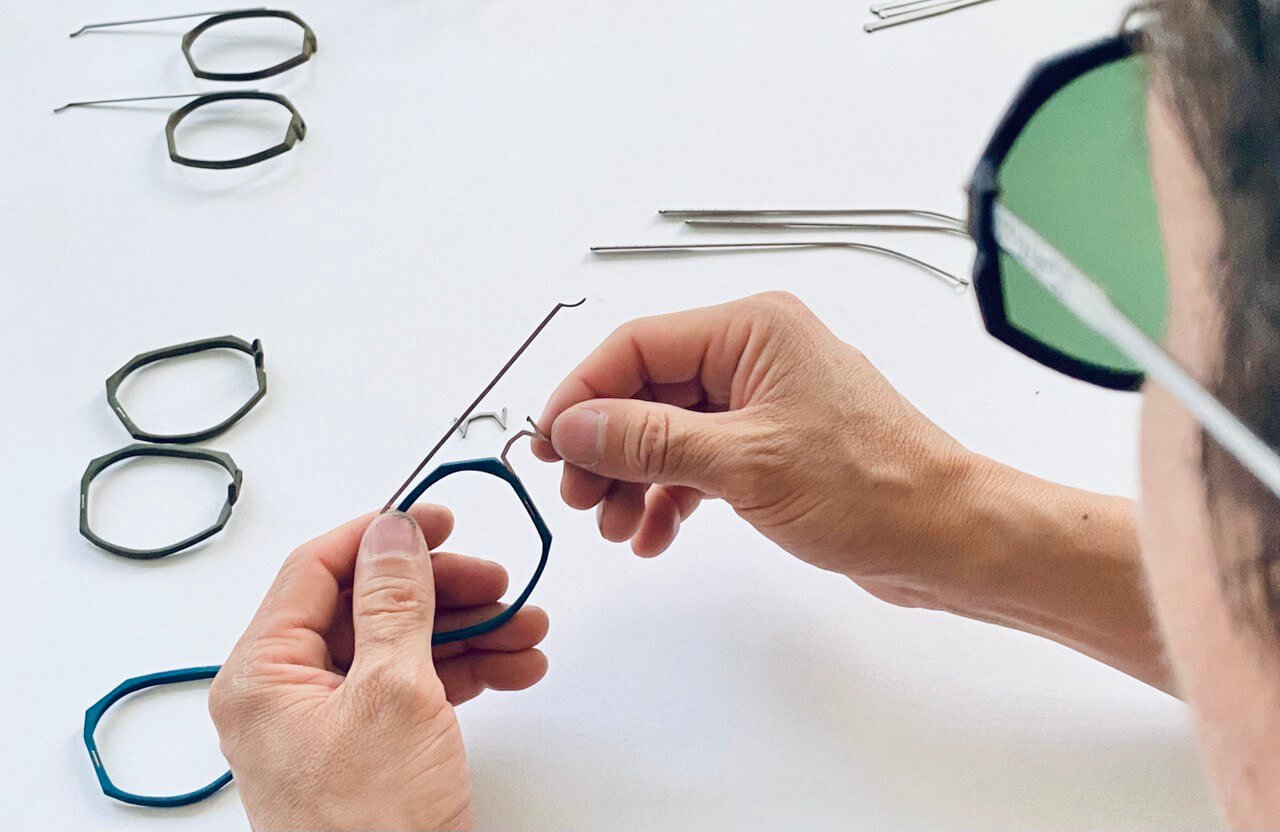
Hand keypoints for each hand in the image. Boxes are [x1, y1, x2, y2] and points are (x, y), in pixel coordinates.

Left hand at [209, 508, 548, 831]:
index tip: (437, 516)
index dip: (380, 534)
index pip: (316, 570)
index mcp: (262, 675)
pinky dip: (467, 674)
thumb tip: (394, 532)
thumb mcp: (392, 694)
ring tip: (527, 628)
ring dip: (469, 632)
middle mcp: (287, 695)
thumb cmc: (372, 827)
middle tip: (497, 580)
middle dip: (443, 591)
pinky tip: (517, 667)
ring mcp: (329, 725)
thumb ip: (393, 603)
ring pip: (401, 647)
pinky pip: (416, 689)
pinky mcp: (369, 751)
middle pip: (367, 607)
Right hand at [534, 291, 987, 597]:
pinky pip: (698, 460)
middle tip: (579, 498)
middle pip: (646, 389)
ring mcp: (763, 401)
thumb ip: (647, 441)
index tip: (550, 444)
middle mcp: (755, 354)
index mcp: (752, 330)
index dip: (584, 394)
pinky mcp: (771, 445)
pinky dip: (671, 495)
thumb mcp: (742, 462)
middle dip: (607, 447)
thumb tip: (573, 427)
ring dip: (634, 478)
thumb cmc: (871, 488)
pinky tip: (653, 534)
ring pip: (667, 430)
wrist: (946, 537)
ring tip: (615, 526)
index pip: (637, 346)